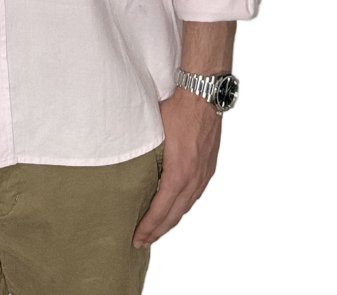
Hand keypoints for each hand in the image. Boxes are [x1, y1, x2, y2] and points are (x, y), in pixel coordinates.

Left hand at [132, 86, 221, 246]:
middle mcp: (194, 178)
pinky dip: (183, 206)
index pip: (161, 209)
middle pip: (175, 214)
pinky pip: (195, 194)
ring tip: (158, 229)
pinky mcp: (209, 166)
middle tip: (143, 241)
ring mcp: (204, 173)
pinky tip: (176, 207)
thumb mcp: (155, 133)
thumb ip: (146, 154)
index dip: (149, 226)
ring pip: (187, 206)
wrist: (204, 96)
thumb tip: (127, 164)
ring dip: (171, 220)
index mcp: (179, 173)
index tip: (137, 237)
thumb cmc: (177, 110)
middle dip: (158, 230)